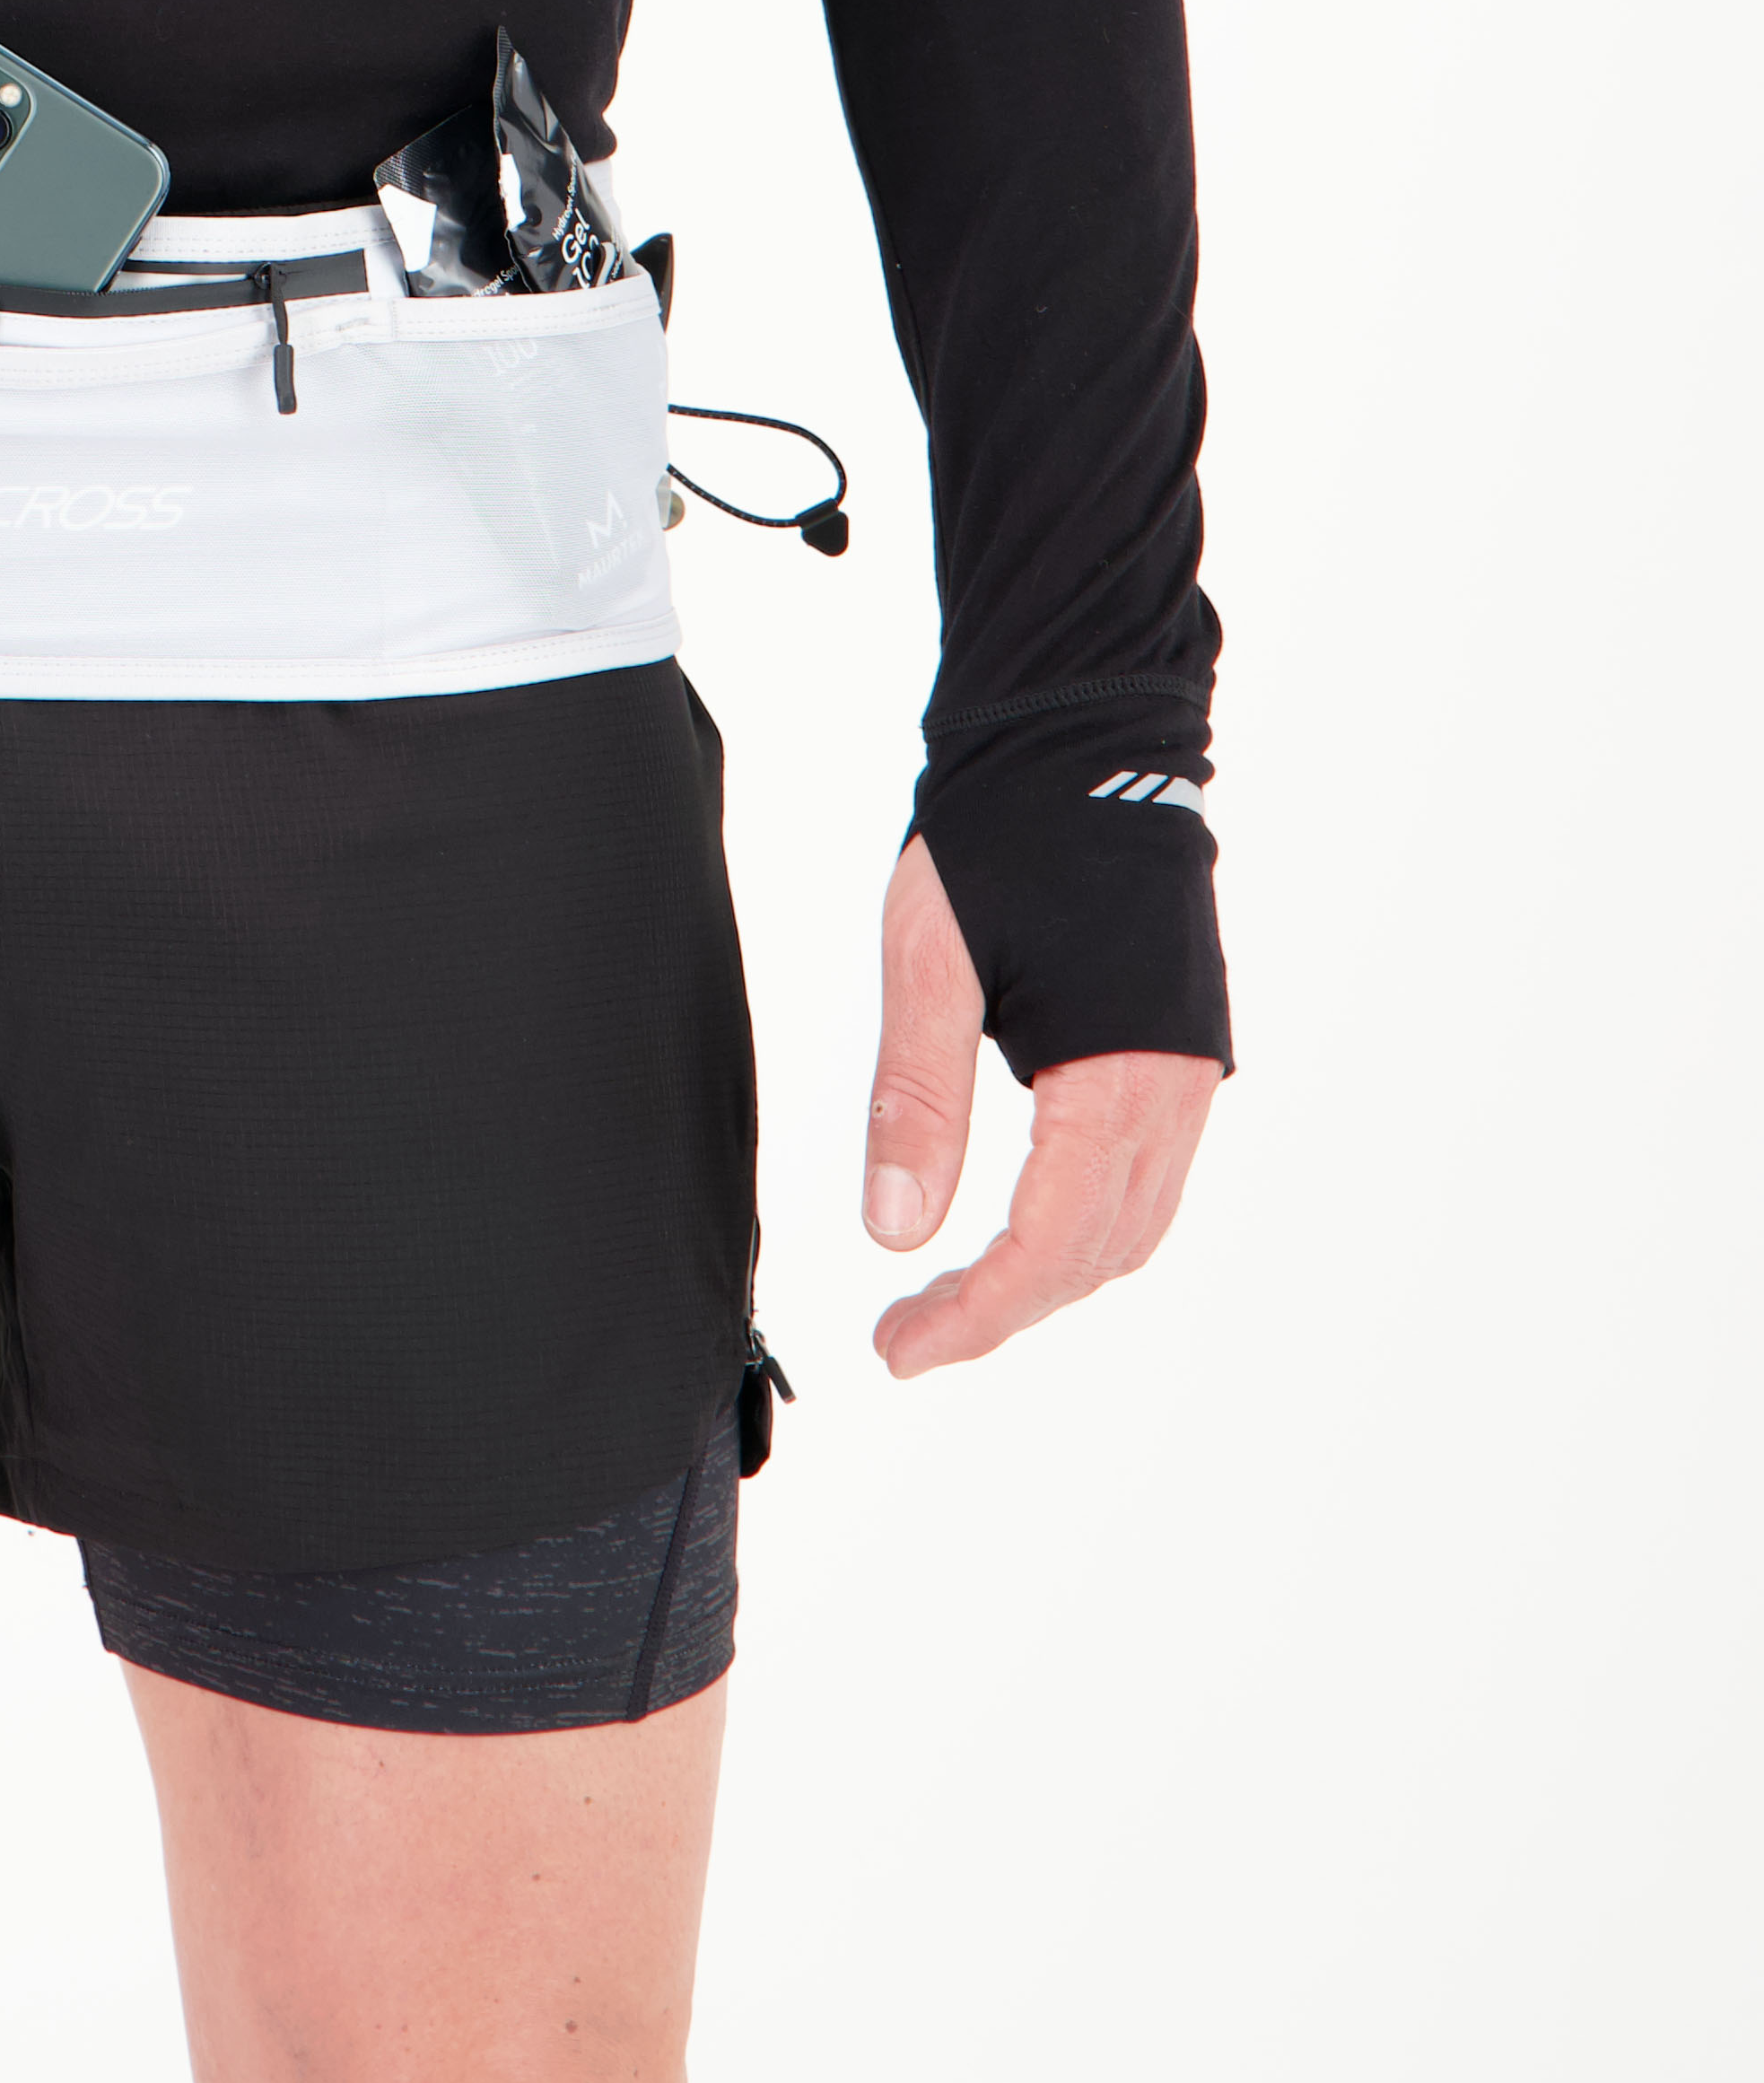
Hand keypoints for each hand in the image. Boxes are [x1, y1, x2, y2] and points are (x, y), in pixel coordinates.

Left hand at [860, 831, 1219, 1379]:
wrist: (1085, 731)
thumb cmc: (1004, 830)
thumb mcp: (930, 956)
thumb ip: (917, 1096)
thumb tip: (894, 1229)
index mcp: (1116, 1074)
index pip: (1051, 1244)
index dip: (979, 1314)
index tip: (902, 1351)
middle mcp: (1173, 1090)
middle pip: (1098, 1255)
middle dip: (1005, 1308)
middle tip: (908, 1333)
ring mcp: (1187, 1075)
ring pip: (1130, 1227)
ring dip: (1047, 1276)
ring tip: (951, 1294)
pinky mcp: (1178, 1053)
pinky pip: (1144, 1179)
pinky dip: (1081, 1224)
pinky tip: (1016, 1219)